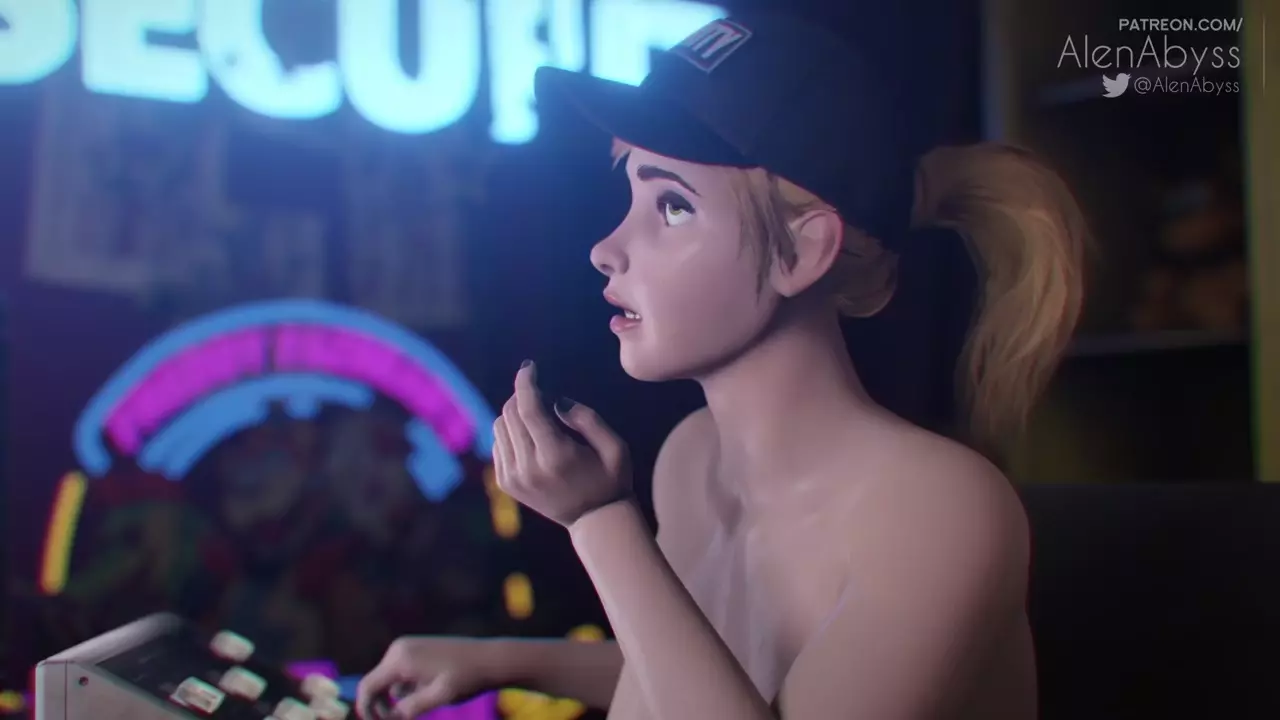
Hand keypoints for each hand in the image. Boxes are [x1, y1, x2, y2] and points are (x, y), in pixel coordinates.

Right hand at [355, 636, 501, 718]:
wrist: (491, 658)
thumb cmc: (467, 677)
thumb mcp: (439, 696)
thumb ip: (411, 708)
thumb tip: (390, 717)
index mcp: (401, 659)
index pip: (367, 687)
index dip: (367, 711)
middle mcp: (399, 649)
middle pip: (374, 684)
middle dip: (381, 707)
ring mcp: (408, 648)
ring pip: (389, 682)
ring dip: (397, 700)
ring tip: (424, 707)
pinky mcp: (417, 650)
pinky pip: (402, 675)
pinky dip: (407, 690)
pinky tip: (430, 693)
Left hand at [493, 361, 631, 526]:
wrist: (595, 521)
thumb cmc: (611, 479)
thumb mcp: (614, 446)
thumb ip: (585, 418)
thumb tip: (554, 401)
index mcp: (555, 456)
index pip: (528, 408)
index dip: (526, 382)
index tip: (529, 366)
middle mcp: (528, 467)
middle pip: (510, 413)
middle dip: (523, 395)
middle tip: (545, 398)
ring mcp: (513, 477)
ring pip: (500, 426)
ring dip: (515, 413)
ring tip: (539, 420)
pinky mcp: (506, 483)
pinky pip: (498, 443)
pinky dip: (511, 432)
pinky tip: (531, 438)